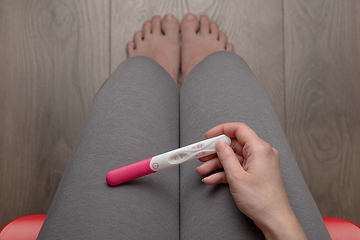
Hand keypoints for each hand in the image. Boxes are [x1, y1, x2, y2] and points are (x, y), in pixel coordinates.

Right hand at [197, 123, 306, 238]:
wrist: (274, 219)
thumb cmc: (261, 200)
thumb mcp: (236, 176)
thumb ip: (225, 157)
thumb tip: (219, 144)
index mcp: (259, 149)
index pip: (239, 129)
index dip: (221, 130)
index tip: (208, 136)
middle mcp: (261, 153)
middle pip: (234, 145)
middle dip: (215, 151)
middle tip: (201, 154)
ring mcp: (259, 164)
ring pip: (233, 158)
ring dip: (217, 164)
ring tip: (202, 170)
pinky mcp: (256, 173)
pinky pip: (238, 168)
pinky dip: (225, 172)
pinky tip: (211, 178)